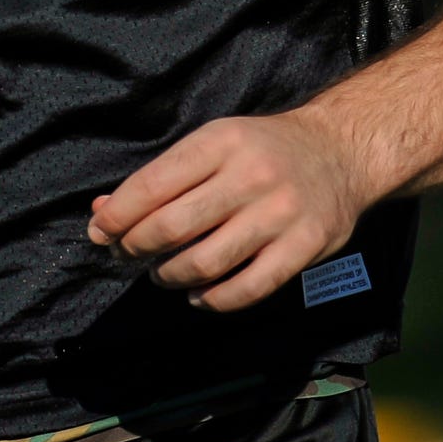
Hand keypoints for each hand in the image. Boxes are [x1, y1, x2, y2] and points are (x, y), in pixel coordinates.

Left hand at [87, 108, 386, 311]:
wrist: (341, 151)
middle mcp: (251, 175)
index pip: (152, 185)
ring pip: (204, 263)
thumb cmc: (262, 150)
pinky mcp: (304, 246)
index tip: (101, 233)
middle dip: (136, 248)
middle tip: (129, 255)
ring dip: (170, 276)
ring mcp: (280, 213)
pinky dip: (212, 300)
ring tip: (164, 274)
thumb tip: (102, 216)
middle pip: (171, 227)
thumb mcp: (213, 143)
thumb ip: (160, 179)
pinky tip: (200, 294)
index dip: (117, 216)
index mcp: (222, 141)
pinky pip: (247, 289)